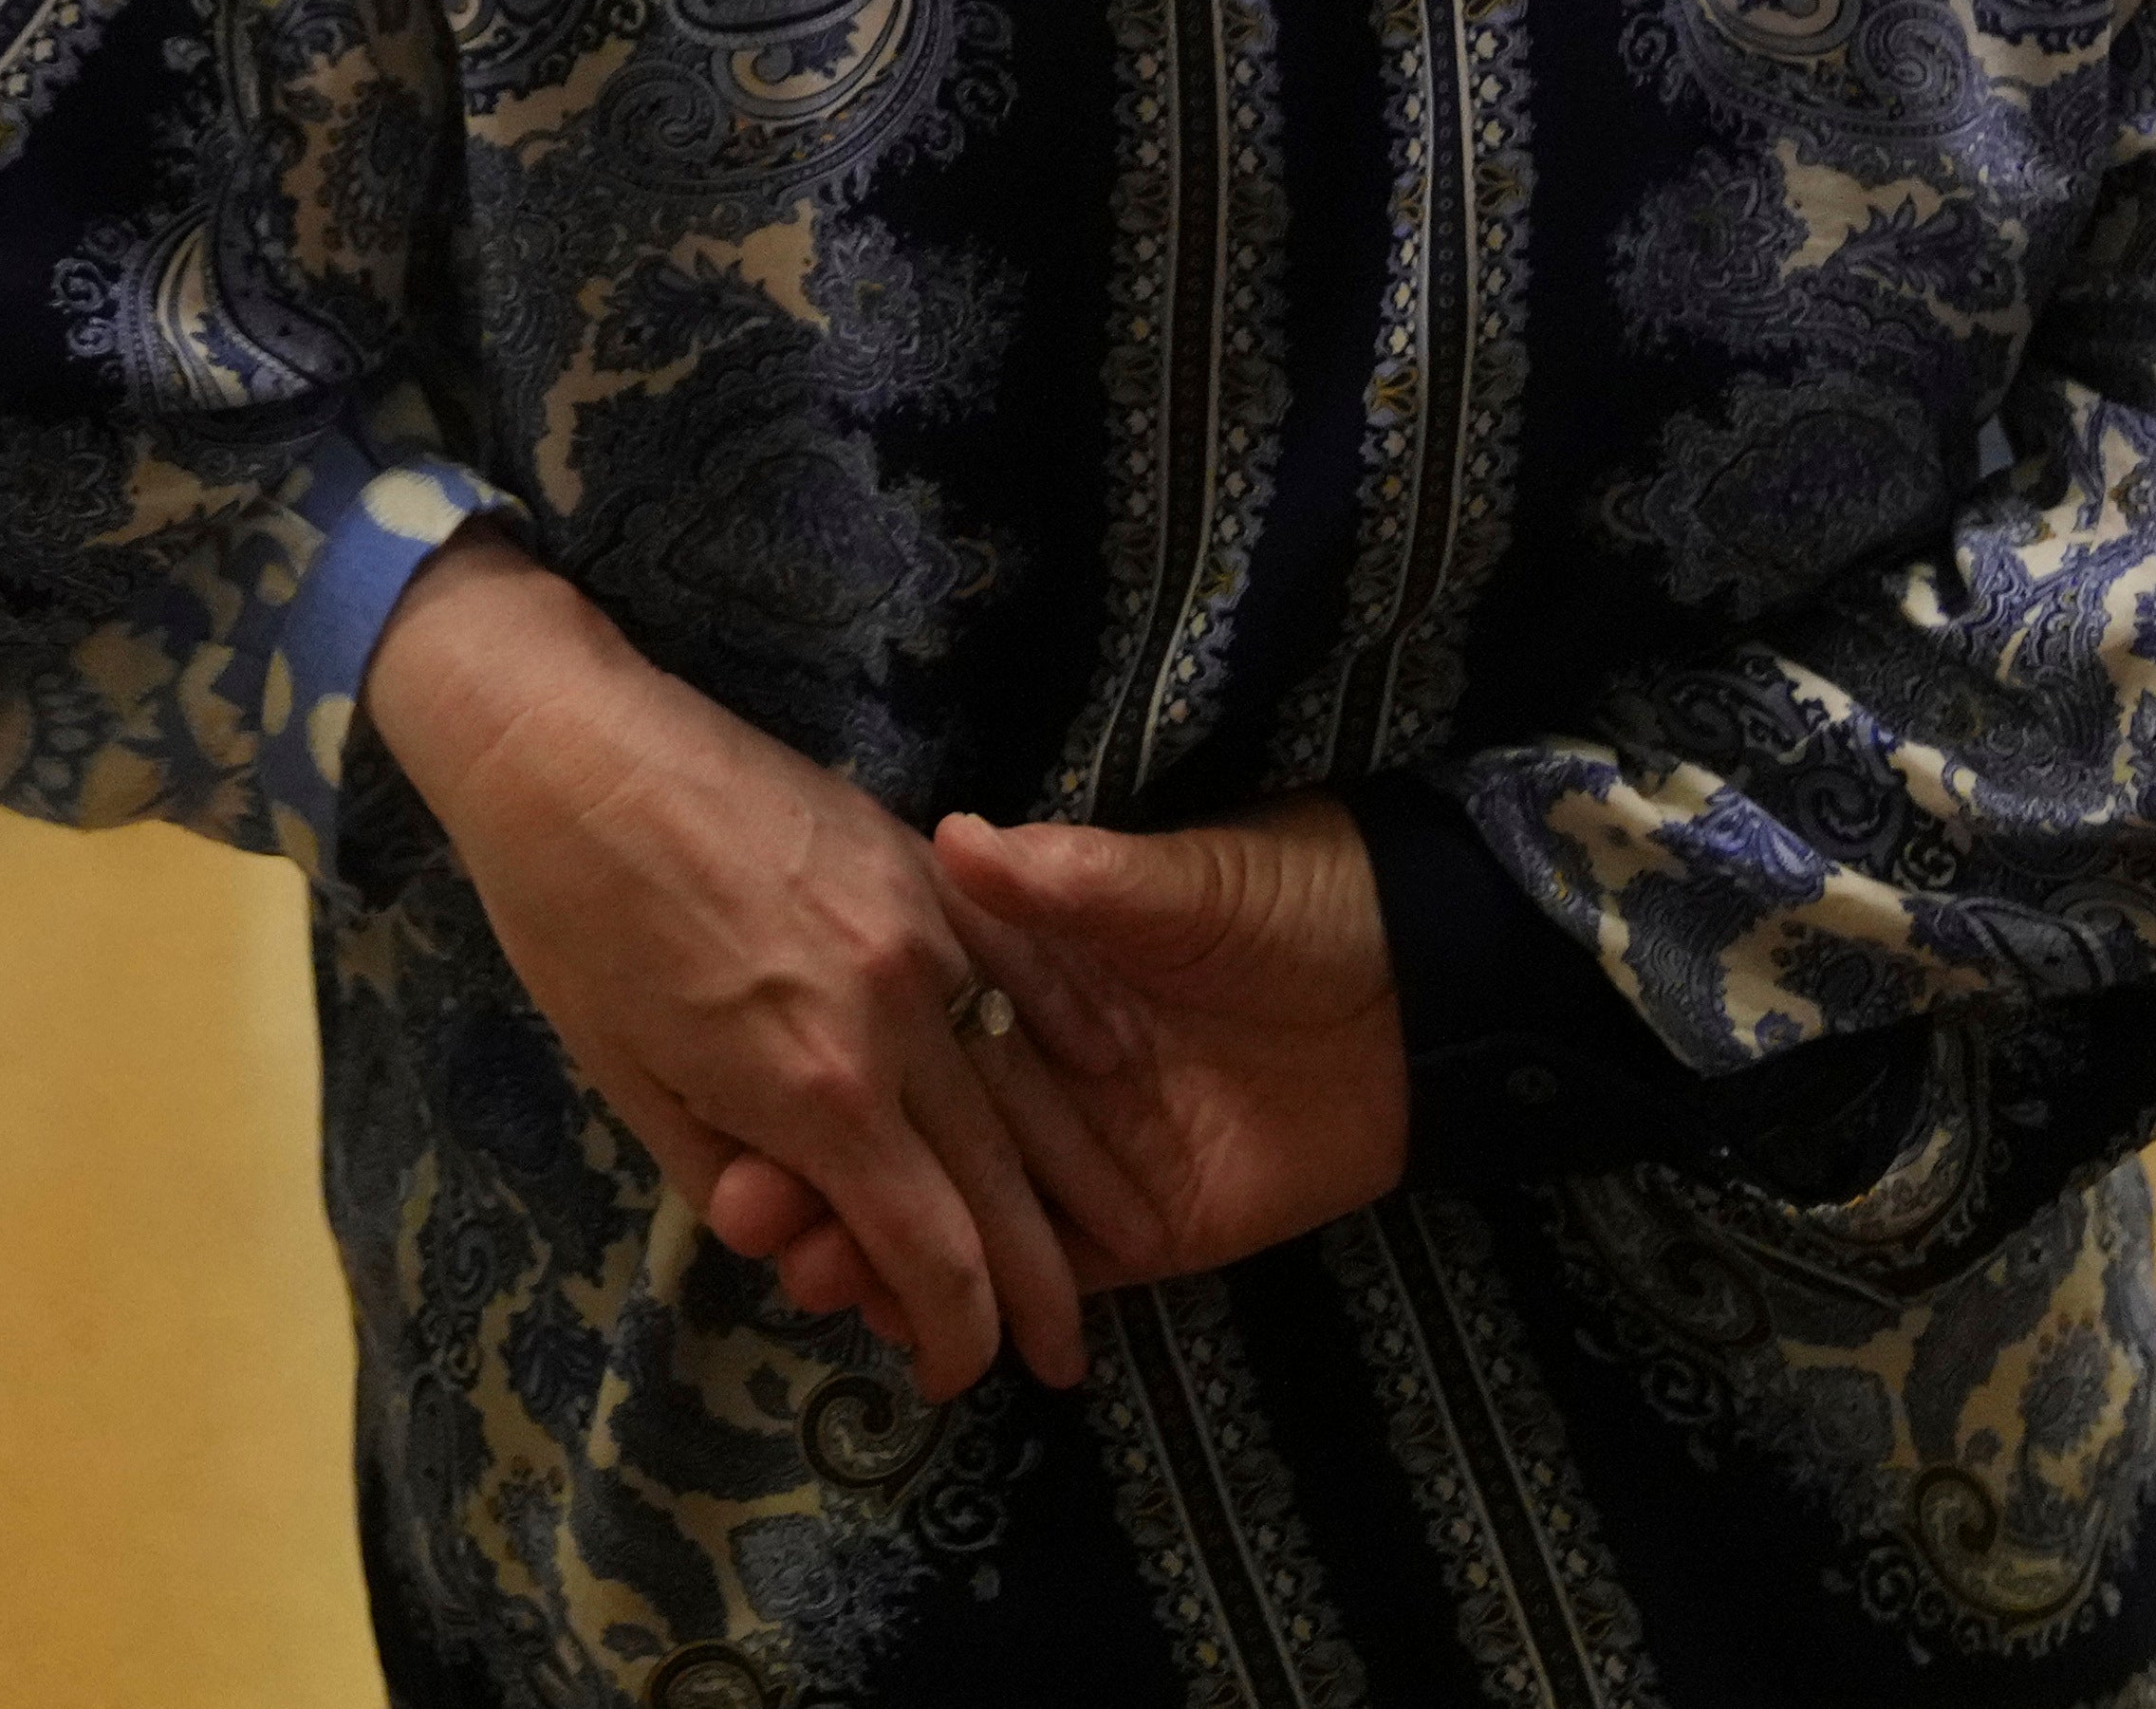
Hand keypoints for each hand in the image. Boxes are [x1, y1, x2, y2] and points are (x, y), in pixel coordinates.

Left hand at [359, 534, 1084, 1400]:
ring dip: (1080, 1176)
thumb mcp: (630, 1082)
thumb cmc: (569, 924)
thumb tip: (806, 1249)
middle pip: (1001, 1184)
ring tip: (1127, 1240)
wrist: (568, 746)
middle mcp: (895, 1019)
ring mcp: (923, 931)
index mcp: (813, 1092)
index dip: (957, 1332)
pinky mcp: (923, 862)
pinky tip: (1108, 1076)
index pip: (930, 1252)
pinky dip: (1071, 1032)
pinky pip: (1022, 966)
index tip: (960, 1375)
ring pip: (1032, 1079)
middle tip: (1065, 1358)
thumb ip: (732, 1177)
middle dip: (1042, 1287)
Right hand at [709, 804, 1407, 1325]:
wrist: (1420, 984)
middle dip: (817, 1182)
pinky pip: (1049, 1277)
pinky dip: (972, 1303)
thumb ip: (1072, 881)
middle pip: (904, 1143)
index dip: (814, 1067)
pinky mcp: (1145, 1234)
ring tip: (801, 1269)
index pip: (893, 1034)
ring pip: (954, 1222)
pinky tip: (895, 1319)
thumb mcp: (1171, 882)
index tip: (736, 1096)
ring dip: (870, 1254)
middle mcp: (1030, 1080)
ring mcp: (1083, 1165)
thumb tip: (966, 836)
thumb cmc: (1287, 900)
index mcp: (1018, 981)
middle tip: (747, 1208)